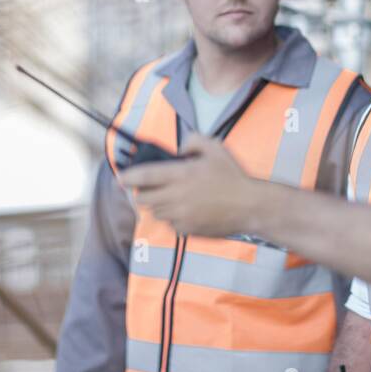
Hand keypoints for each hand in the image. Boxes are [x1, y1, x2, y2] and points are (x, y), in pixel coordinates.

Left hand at [116, 133, 256, 236]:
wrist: (249, 206)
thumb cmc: (233, 176)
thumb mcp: (216, 148)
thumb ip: (193, 141)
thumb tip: (179, 149)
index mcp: (181, 175)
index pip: (143, 176)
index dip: (127, 176)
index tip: (121, 177)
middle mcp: (176, 197)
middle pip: (142, 198)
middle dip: (141, 191)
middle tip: (150, 186)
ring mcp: (180, 216)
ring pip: (155, 211)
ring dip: (157, 204)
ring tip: (171, 196)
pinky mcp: (186, 230)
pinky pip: (170, 224)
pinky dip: (172, 217)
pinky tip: (186, 209)